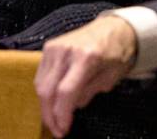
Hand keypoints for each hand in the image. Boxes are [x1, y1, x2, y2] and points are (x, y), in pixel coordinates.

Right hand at [36, 15, 137, 137]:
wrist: (114, 28)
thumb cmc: (116, 52)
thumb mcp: (111, 77)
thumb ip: (90, 93)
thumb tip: (71, 107)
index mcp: (86, 57)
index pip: (66, 92)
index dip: (62, 114)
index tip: (64, 129)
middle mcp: (67, 50)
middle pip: (48, 90)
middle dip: (50, 115)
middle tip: (58, 129)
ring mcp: (55, 47)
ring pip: (40, 84)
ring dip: (46, 105)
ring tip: (56, 118)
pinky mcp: (49, 47)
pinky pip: (40, 75)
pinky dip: (45, 91)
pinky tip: (54, 100)